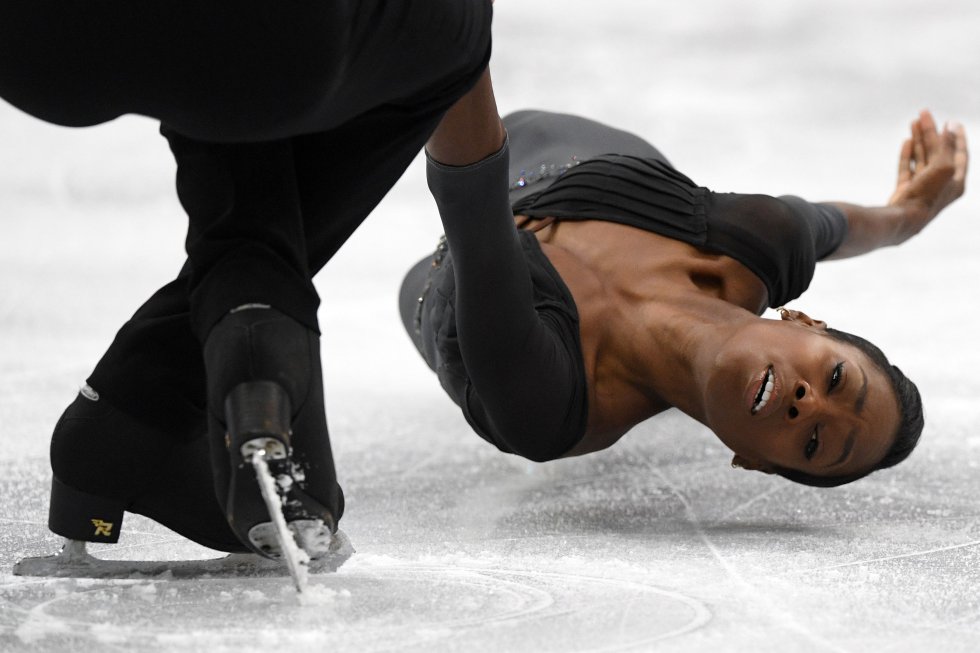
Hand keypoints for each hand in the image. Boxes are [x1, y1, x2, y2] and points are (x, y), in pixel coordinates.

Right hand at [888, 109, 967, 229]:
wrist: (903, 219)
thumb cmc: (927, 195)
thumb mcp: (944, 166)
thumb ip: (947, 145)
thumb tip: (950, 126)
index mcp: (956, 181)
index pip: (960, 153)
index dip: (957, 137)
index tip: (953, 122)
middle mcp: (941, 184)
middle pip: (938, 152)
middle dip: (932, 133)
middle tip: (925, 114)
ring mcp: (922, 187)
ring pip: (922, 158)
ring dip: (918, 140)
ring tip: (914, 122)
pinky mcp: (905, 190)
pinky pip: (907, 168)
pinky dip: (907, 154)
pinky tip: (906, 141)